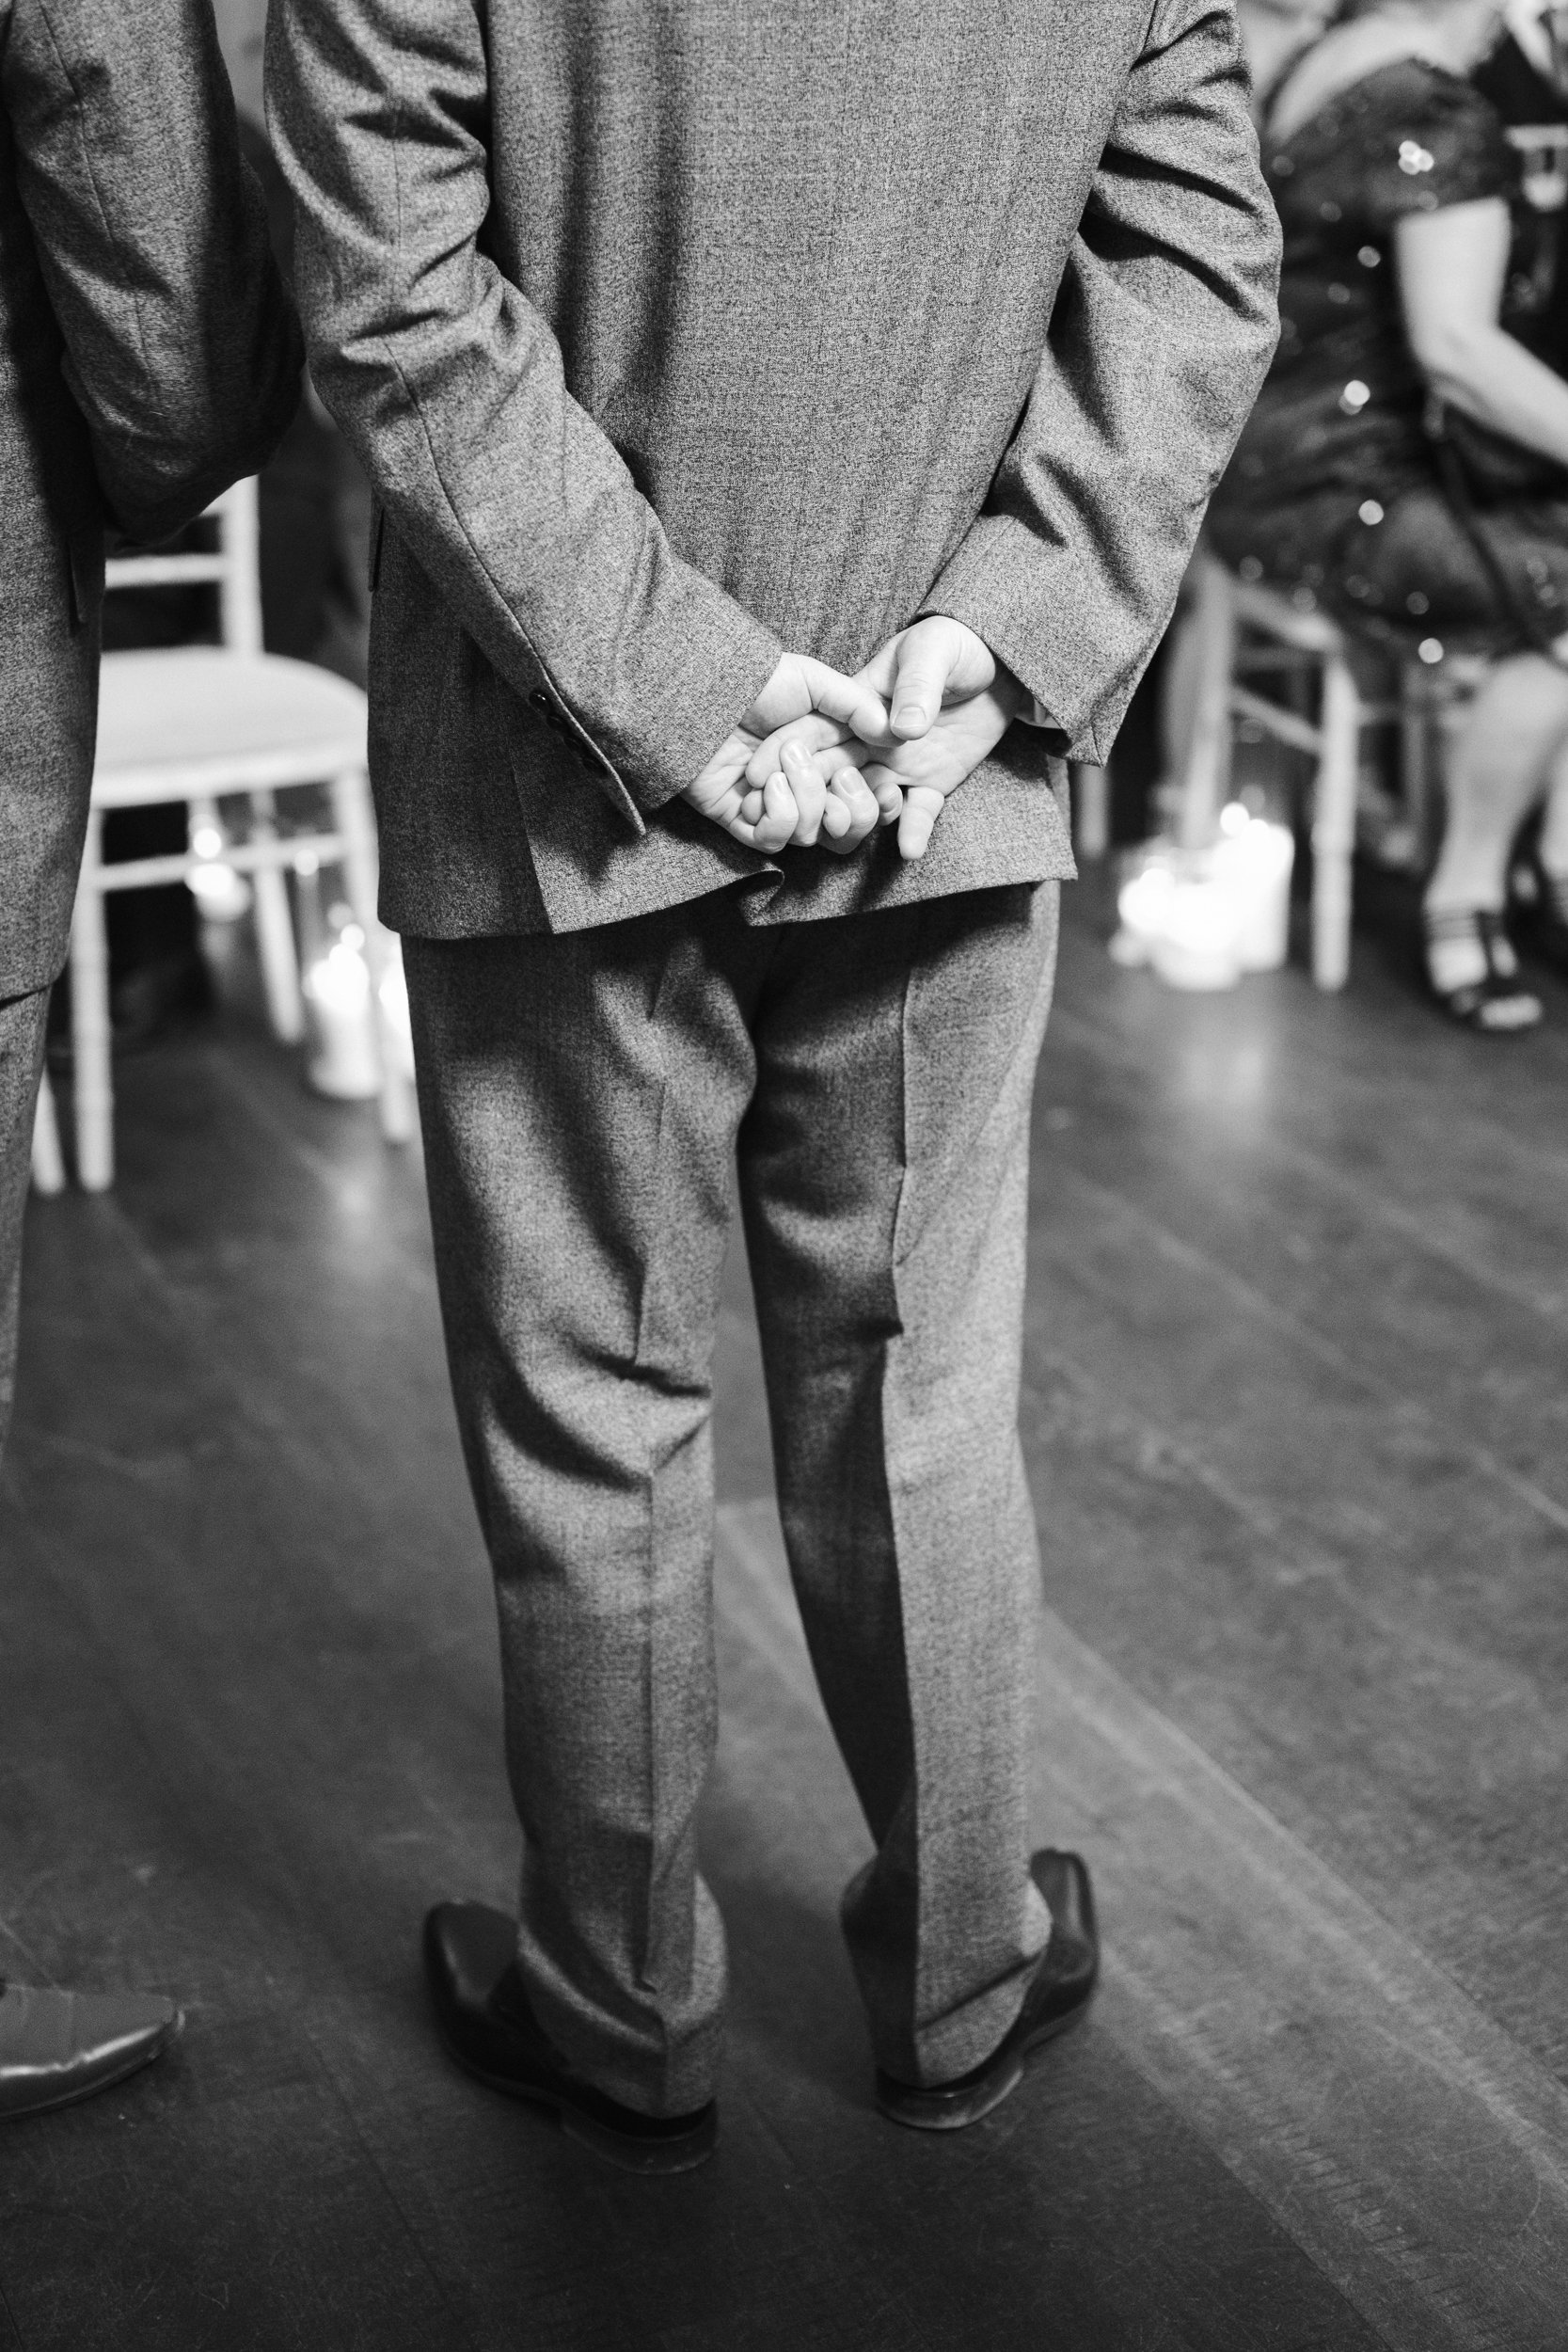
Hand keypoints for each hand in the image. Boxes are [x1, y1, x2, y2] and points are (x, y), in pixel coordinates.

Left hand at [682, 654, 887, 853]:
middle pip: (848, 828)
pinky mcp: (746, 823)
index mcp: (829, 757)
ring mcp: (776, 807)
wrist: (703, 695)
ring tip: (780, 768)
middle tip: (841, 776)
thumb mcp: (814, 681)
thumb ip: (856, 705)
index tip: (889, 790)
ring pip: (812, 835)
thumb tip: (896, 733)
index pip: (868, 797)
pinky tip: (763, 787)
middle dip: (851, 809)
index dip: (880, 802)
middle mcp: (806, 787)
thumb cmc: (757, 682)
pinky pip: (775, 842)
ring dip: (805, 800)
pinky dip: (777, 816)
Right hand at [751, 616, 1021, 858]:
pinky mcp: (930, 785)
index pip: (813, 733)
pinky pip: (916, 814)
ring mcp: (898, 766)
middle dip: (815, 797)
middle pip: (830, 776)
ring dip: (861, 817)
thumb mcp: (934, 652)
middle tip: (813, 813)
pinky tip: (910, 850)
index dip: (785, 755)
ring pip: (864, 802)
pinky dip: (912, 833)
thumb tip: (903, 728)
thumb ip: (916, 686)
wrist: (1002, 665)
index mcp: (857, 705)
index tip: (759, 778)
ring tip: (872, 815)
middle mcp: (869, 742)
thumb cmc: (957, 644)